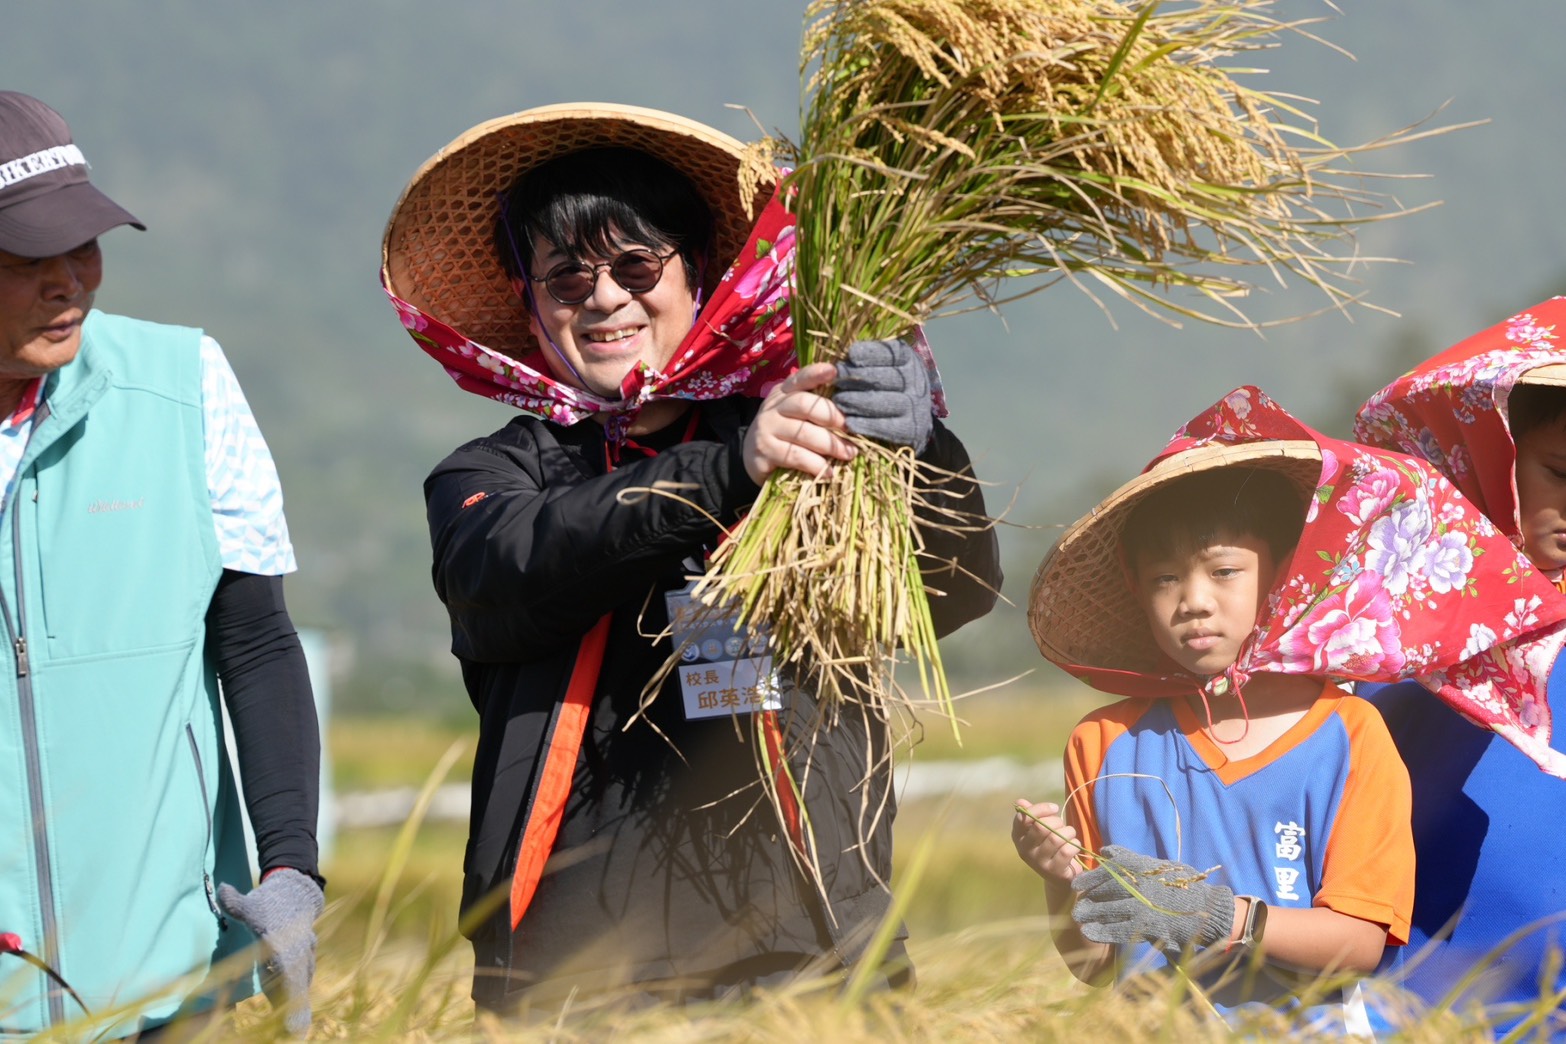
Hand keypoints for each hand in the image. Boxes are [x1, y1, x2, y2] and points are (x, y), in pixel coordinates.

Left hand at [217, 868, 324, 1035]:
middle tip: (294, 1036)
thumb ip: (235, 903)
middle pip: (297, 989)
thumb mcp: (251, 904)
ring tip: (292, 1033)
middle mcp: (298, 955)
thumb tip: (222, 889)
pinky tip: (290, 1021)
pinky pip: (298, 987)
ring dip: (295, 1010)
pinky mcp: (301, 966)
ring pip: (299, 989)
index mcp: (285, 944)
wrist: (296, 896)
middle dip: (297, 1013)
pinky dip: (295, 1003)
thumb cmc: (268, 904)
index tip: (294, 1020)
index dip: (293, 997)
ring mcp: (303, 961)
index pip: (290, 974)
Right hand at [743, 363, 856, 483]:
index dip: (816, 374)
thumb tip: (852, 412)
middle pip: (804, 405)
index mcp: (783, 393)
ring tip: (848, 454)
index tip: (833, 371)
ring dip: (830, 444)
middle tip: (851, 430)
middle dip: (831, 417)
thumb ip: (814, 407)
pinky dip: (816, 465)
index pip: (800, 379)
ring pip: (803, 433)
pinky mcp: (764, 452)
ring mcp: (766, 429)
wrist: (750, 458)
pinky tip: (828, 472)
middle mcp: (772, 408)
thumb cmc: (784, 433)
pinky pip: (795, 456)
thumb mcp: (794, 415)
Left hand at [833, 338, 932, 449]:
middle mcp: (916, 381)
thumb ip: (865, 361)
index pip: (892, 354)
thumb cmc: (886, 384)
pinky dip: (868, 425)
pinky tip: (850, 423)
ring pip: (887, 402)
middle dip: (860, 379)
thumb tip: (837, 362)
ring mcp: (915, 406)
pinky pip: (888, 427)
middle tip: (838, 382)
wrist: (913, 415)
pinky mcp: (911, 429)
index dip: (871, 354)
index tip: (851, 355)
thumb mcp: (881, 365)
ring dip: (860, 402)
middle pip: (888, 378)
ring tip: (839, 401)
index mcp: (908, 360)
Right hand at [1011, 799, 1084, 881]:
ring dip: (1069, 832)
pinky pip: (1067, 851)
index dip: (1040, 809)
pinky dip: (1074, 844)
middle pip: (1041, 827)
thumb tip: (1020, 802)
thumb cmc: (1049, 847)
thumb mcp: (1039, 830)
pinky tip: (1074, 846)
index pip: (1023, 817)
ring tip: (1071, 835)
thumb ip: (1031, 815)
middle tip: (1063, 825)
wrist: (1058, 877)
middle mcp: (1025, 850)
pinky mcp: (1054, 871)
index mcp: (1018, 837)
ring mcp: (1038, 863)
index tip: (1054, 808)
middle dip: (1057, 822)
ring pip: (1056, 838)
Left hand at [1070, 845, 1233, 950]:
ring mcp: (1143, 906)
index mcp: (1142, 866)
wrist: (1208, 909)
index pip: (1109, 869)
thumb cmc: (1181, 886)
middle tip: (1076, 901)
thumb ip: (1130, 858)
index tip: (1076, 884)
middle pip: (1106, 889)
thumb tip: (1105, 851)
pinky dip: (1102, 932)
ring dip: (1091, 913)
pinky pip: (1119, 930)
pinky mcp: (1148, 927)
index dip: (1090, 878)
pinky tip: (1089, 933)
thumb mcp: (1159, 865)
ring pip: (1109, 909)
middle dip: (1089, 896)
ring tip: (1078, 916)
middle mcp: (1140, 884)